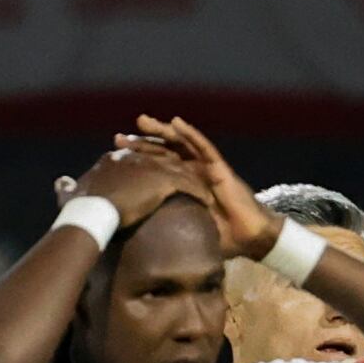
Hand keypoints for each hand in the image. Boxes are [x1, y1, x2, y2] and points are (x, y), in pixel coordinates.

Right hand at [61, 146, 197, 232]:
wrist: (92, 214)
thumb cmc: (80, 209)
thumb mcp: (71, 195)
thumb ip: (68, 188)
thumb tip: (60, 182)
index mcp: (115, 160)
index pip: (136, 161)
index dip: (148, 171)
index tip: (156, 182)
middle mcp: (135, 158)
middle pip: (159, 162)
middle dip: (173, 171)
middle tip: (188, 182)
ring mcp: (151, 167)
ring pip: (176, 170)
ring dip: (190, 181)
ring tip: (202, 191)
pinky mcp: (164, 180)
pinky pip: (187, 184)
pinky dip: (197, 192)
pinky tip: (207, 201)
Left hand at [114, 114, 275, 260]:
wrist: (249, 237)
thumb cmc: (223, 237)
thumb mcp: (186, 228)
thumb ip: (169, 226)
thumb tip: (140, 241)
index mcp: (182, 185)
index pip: (155, 169)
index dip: (135, 163)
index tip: (114, 159)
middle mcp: (191, 171)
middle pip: (162, 152)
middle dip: (140, 144)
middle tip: (118, 138)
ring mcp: (205, 167)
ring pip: (179, 143)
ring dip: (161, 131)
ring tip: (142, 121)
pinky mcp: (219, 166)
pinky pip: (203, 146)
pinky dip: (190, 134)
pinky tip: (177, 123)